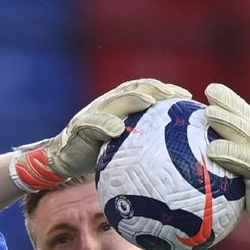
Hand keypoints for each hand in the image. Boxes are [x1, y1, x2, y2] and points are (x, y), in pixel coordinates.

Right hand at [10, 78, 190, 191]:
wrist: (63, 160)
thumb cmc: (97, 154)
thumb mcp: (123, 146)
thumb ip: (142, 142)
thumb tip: (175, 155)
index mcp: (120, 105)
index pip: (146, 90)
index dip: (166, 89)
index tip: (187, 98)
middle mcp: (107, 104)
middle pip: (134, 89)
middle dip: (156, 90)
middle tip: (176, 97)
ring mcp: (93, 114)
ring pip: (115, 100)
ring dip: (134, 99)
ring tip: (151, 103)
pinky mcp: (80, 128)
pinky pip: (93, 124)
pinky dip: (104, 124)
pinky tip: (117, 129)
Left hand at [204, 83, 249, 249]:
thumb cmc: (249, 191)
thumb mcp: (238, 169)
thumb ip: (223, 156)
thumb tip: (187, 148)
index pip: (245, 113)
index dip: (230, 100)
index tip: (211, 89)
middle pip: (247, 118)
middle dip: (230, 103)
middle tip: (210, 92)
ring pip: (247, 135)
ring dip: (228, 122)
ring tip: (209, 114)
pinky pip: (246, 162)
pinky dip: (230, 153)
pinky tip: (212, 150)